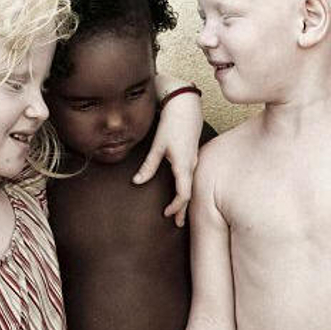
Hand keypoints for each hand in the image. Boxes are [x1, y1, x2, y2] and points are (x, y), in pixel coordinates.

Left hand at [133, 90, 202, 226]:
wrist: (186, 105)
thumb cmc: (172, 123)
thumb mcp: (158, 146)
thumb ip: (148, 166)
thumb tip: (136, 182)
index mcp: (183, 165)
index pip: (183, 194)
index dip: (176, 207)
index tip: (166, 214)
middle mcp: (192, 165)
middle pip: (190, 194)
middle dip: (183, 210)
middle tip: (177, 224)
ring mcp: (194, 160)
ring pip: (192, 186)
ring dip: (186, 201)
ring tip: (180, 213)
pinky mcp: (193, 156)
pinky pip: (192, 178)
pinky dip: (187, 189)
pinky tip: (183, 192)